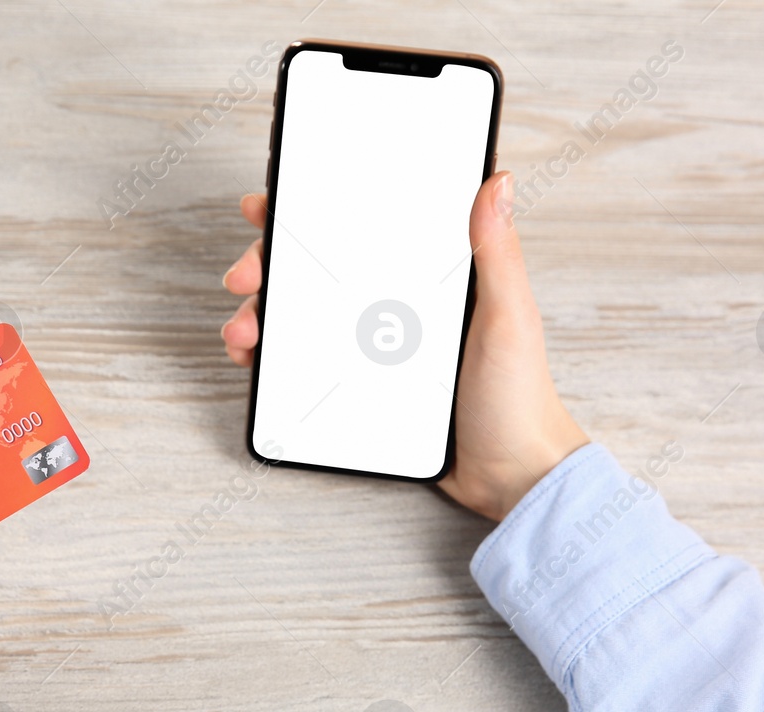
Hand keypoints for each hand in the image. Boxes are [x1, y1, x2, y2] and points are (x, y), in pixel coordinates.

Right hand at [221, 172, 588, 521]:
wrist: (509, 476)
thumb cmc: (520, 398)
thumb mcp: (510, 318)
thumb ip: (498, 253)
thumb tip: (497, 182)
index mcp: (430, 277)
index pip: (362, 230)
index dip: (312, 213)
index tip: (271, 208)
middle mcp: (397, 306)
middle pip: (319, 271)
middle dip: (269, 267)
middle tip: (244, 278)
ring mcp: (377, 348)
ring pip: (304, 318)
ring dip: (262, 317)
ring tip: (243, 333)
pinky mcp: (364, 387)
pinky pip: (310, 365)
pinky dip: (276, 360)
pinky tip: (256, 360)